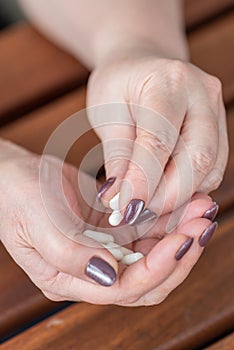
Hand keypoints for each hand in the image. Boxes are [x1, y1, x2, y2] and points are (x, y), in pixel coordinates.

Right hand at [0, 140, 216, 304]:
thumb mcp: (38, 225)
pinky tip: (185, 201)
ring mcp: (106, 248)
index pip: (126, 289)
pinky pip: (148, 227)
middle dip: (180, 254)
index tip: (183, 242)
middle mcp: (94, 269)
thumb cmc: (18, 199)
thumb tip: (110, 276)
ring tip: (203, 209)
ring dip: (181, 233)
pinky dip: (169, 217)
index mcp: (72, 279)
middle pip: (149, 277)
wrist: (14, 175)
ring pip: (154, 251)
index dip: (158, 269)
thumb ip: (70, 255)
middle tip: (203, 226)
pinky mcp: (113, 227)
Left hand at [87, 56, 227, 222]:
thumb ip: (117, 156)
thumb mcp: (107, 114)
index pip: (160, 141)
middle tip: (138, 213)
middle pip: (198, 159)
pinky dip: (189, 189)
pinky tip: (164, 193)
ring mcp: (216, 112)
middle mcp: (202, 94)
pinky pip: (211, 170)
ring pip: (209, 170)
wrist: (142, 66)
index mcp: (168, 82)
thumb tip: (119, 199)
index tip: (127, 208)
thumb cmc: (120, 87)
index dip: (144, 181)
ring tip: (148, 206)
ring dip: (179, 197)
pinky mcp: (220, 130)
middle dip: (168, 196)